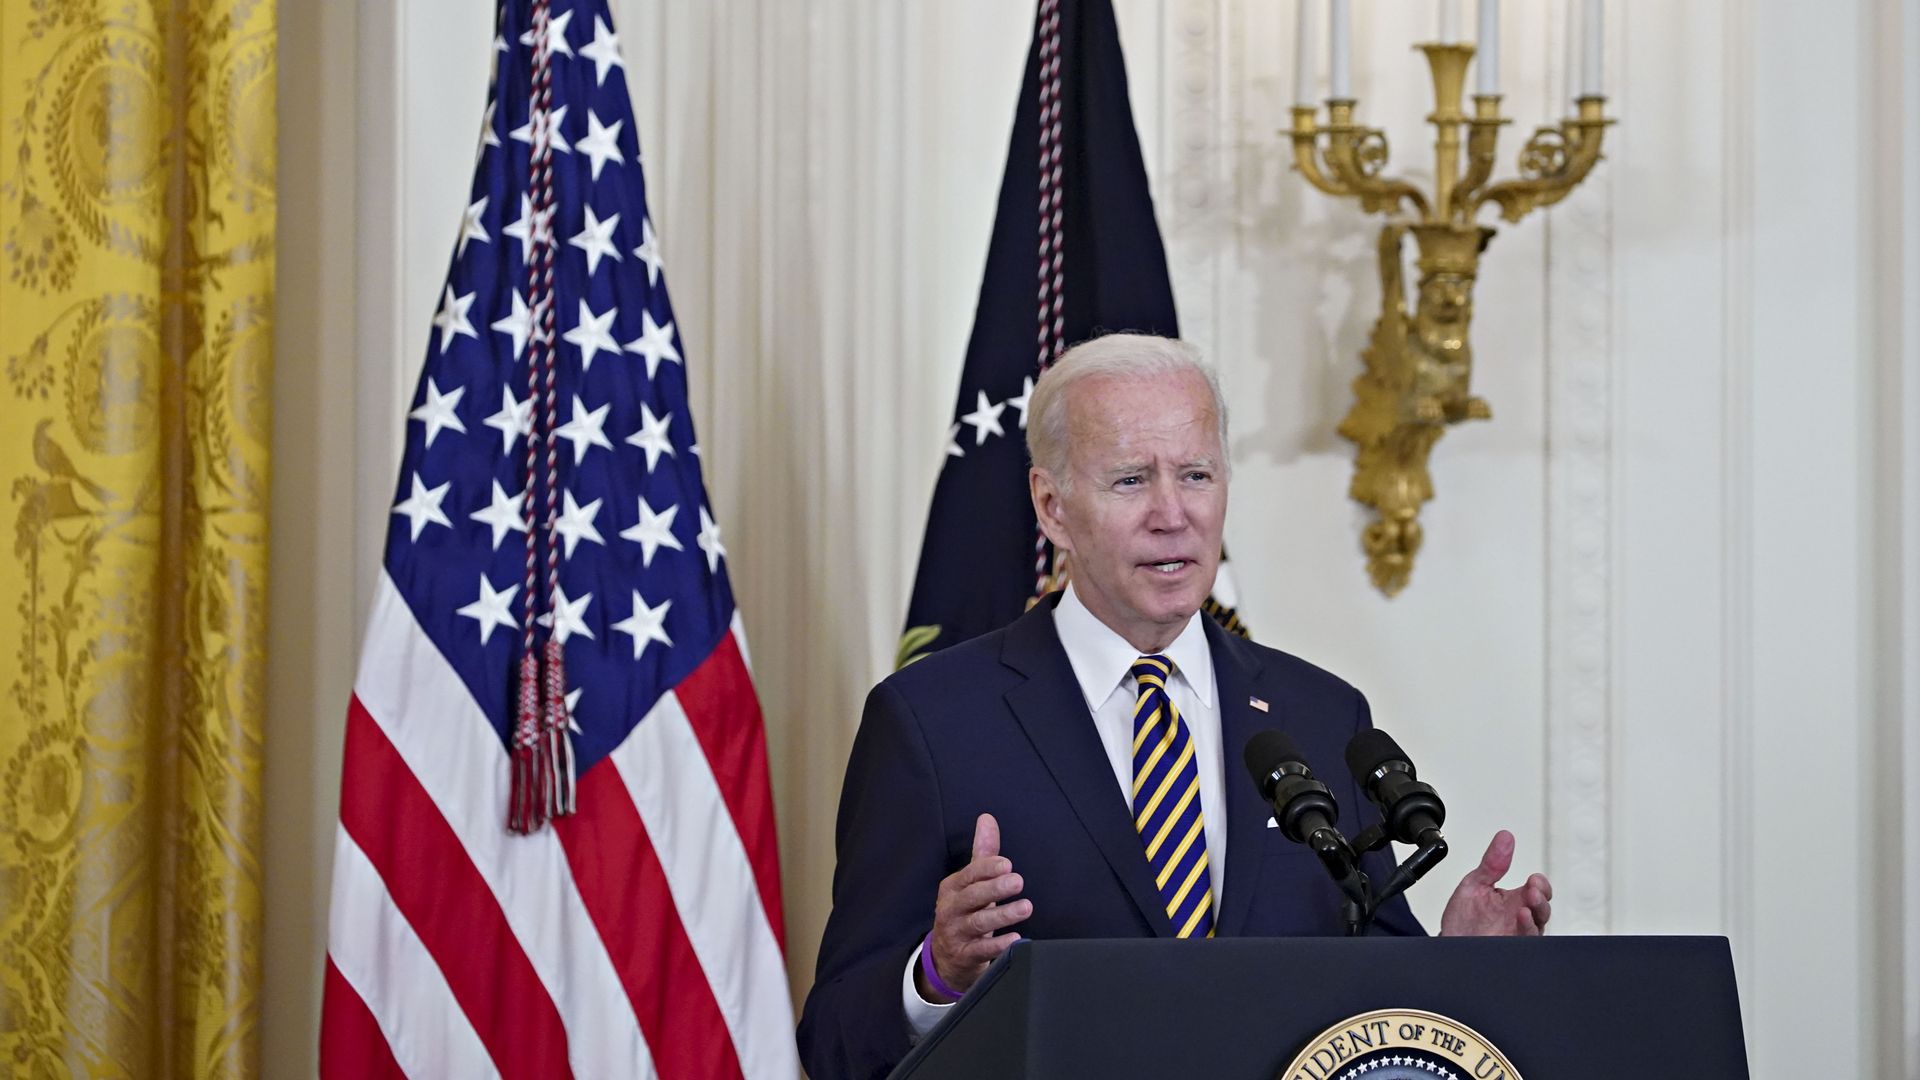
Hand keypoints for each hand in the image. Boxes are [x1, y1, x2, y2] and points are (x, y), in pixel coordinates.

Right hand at [919, 814, 1031, 1000]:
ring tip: (1025, 907)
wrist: (947, 958)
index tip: (1006, 864)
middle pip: (973, 897)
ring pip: (979, 923)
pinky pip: (982, 950)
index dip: (986, 869)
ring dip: (1003, 915)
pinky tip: (1015, 939)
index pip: (969, 875)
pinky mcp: (965, 956)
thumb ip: (982, 853)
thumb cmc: (964, 913)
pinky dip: (998, 945)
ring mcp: (956, 933)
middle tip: (1017, 881)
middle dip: (995, 888)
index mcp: (953, 888)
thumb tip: (987, 819)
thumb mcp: (971, 883)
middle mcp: (952, 909)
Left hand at [1437, 830, 1551, 936]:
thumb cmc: (1463, 919)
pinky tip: (1522, 917)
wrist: (1451, 944)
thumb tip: (1505, 837)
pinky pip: (1529, 938)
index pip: (1538, 889)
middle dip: (1542, 896)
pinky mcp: (1514, 945)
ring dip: (1538, 911)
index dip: (1540, 884)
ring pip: (1539, 922)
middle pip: (1543, 906)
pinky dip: (1528, 928)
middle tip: (1534, 888)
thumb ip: (1492, 863)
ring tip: (1528, 901)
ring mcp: (1518, 932)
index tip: (1533, 879)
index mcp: (1513, 899)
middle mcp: (1519, 916)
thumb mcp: (1475, 884)